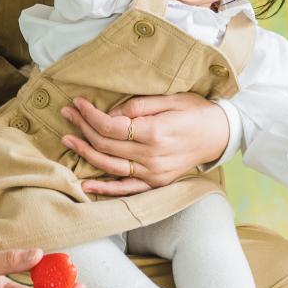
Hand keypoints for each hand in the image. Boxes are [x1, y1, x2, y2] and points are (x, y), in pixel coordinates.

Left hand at [60, 92, 230, 196]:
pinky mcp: (156, 183)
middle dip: (82, 129)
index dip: (90, 115)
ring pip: (110, 166)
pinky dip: (105, 188)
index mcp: (155, 133)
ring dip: (86, 153)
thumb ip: (139, 106)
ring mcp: (154, 173)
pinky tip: (86, 184)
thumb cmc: (196, 111)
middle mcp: (152, 157)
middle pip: (107, 145)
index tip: (78, 103)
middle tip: (67, 114)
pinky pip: (127, 189)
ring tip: (68, 140)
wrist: (221, 134)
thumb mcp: (170, 98)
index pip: (111, 126)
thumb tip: (111, 114)